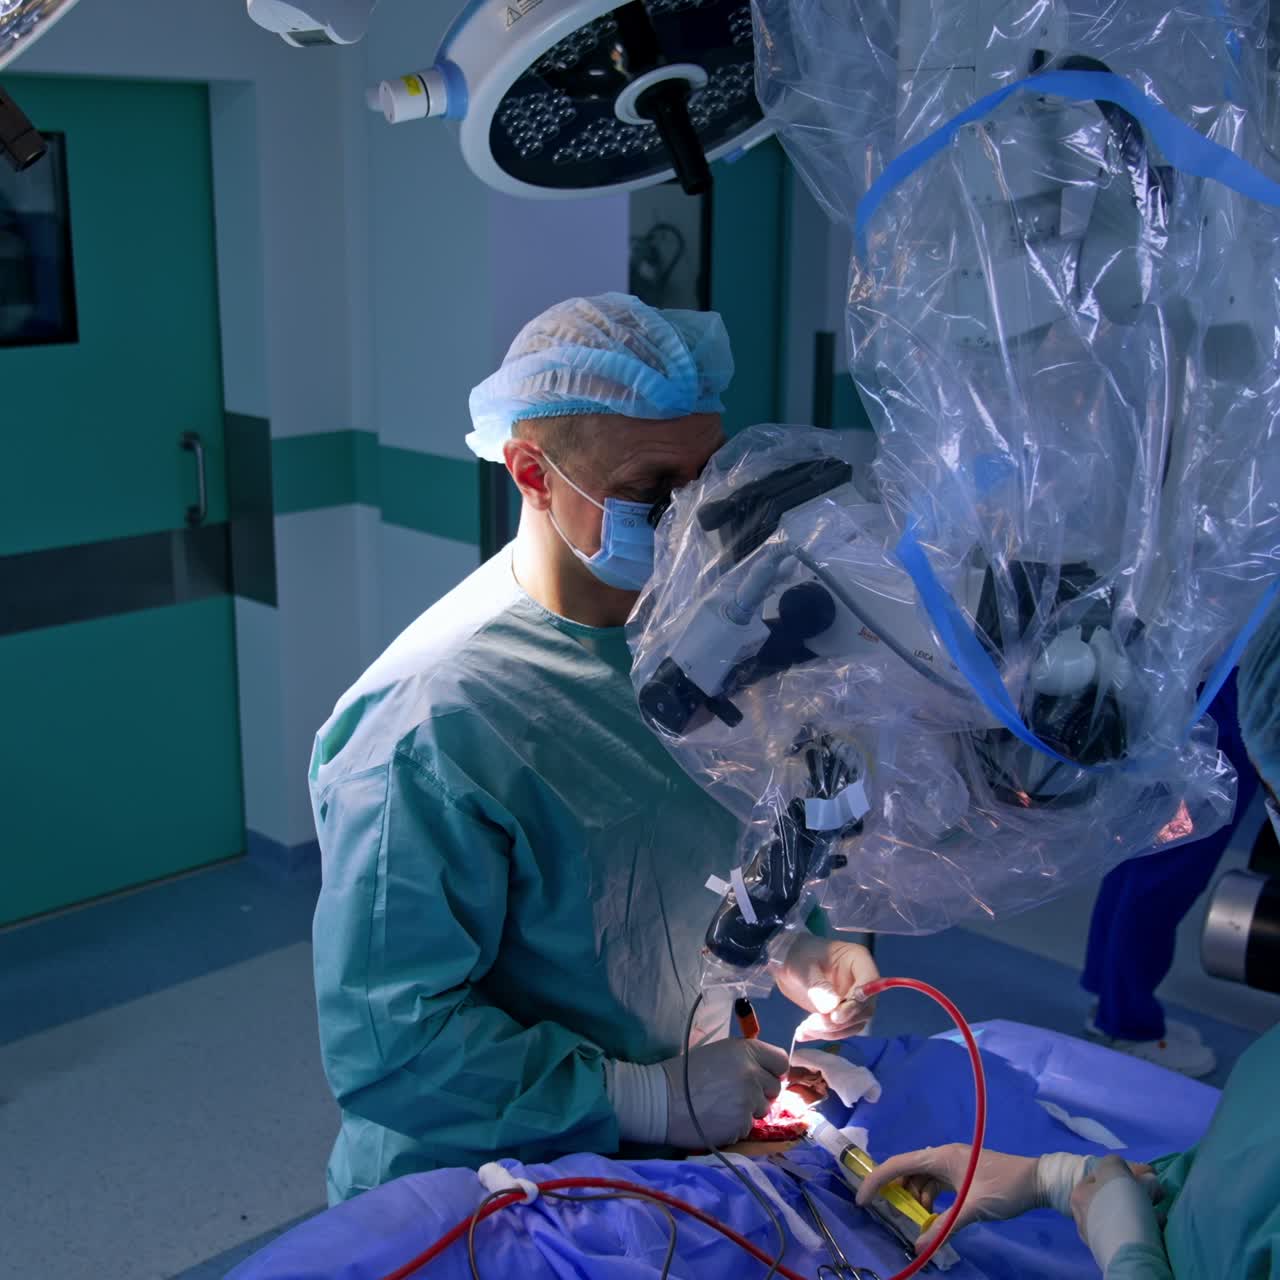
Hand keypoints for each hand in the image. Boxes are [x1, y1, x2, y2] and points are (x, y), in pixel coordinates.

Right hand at [659, 1038, 788, 1147]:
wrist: (661, 1099)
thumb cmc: (685, 1072)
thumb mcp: (718, 1053)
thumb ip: (744, 1060)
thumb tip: (763, 1073)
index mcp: (747, 1051)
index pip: (781, 1061)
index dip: (773, 1070)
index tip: (763, 1076)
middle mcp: (753, 1074)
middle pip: (775, 1087)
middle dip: (761, 1092)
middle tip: (737, 1093)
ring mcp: (749, 1101)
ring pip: (763, 1109)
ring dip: (748, 1110)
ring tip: (723, 1106)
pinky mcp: (741, 1125)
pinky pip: (748, 1126)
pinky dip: (736, 1125)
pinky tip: (717, 1119)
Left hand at [776, 933, 879, 1040]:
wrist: (786, 962)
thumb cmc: (797, 955)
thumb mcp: (804, 967)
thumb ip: (818, 986)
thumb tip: (833, 1007)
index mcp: (857, 960)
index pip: (870, 982)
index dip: (858, 1002)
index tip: (836, 1016)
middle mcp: (860, 980)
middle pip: (864, 1008)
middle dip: (840, 1021)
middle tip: (815, 1023)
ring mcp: (853, 998)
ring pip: (854, 1023)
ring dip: (831, 1031)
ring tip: (805, 1028)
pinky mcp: (843, 1012)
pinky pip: (841, 1028)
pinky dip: (824, 1034)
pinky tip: (803, 1033)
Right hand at [857, 1144, 1039, 1252]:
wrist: (1037, 1181)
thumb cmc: (1003, 1188)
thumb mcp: (973, 1209)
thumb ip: (944, 1227)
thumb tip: (919, 1245)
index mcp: (939, 1156)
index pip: (898, 1164)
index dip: (876, 1181)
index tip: (862, 1200)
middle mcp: (941, 1155)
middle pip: (907, 1170)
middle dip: (894, 1190)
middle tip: (885, 1212)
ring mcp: (952, 1164)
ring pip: (921, 1178)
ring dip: (914, 1197)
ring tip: (915, 1219)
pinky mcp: (962, 1173)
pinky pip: (935, 1184)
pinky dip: (929, 1199)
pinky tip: (933, 1215)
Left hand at [1069, 1155, 1166, 1271]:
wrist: (1131, 1253)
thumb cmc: (1118, 1205)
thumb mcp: (1113, 1169)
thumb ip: (1113, 1162)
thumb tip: (1122, 1169)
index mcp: (1079, 1196)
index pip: (1100, 1175)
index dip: (1124, 1171)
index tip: (1146, 1174)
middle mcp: (1086, 1216)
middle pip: (1114, 1195)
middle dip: (1137, 1190)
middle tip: (1156, 1191)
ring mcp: (1102, 1236)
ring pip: (1127, 1214)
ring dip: (1145, 1207)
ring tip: (1159, 1210)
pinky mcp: (1120, 1252)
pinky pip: (1136, 1231)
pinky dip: (1148, 1224)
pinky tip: (1159, 1224)